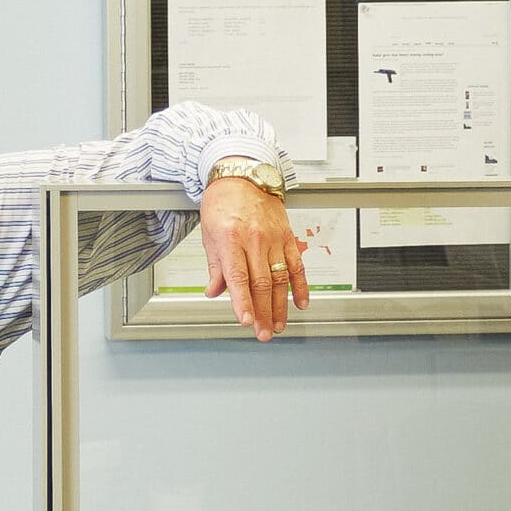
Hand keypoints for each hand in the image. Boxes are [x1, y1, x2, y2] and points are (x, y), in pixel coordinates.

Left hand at [198, 177, 307, 340]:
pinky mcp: (287, 237)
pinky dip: (301, 285)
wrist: (243, 177)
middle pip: (261, 282)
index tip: (246, 321)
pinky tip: (301, 303)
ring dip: (280, 305)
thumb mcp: (210, 235)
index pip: (238, 277)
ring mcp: (274, 239)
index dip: (242, 302)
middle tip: (263, 333)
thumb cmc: (222, 204)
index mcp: (231, 240)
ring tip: (278, 326)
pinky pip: (296, 265)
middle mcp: (255, 240)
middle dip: (263, 312)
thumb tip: (214, 292)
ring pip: (280, 278)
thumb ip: (215, 267)